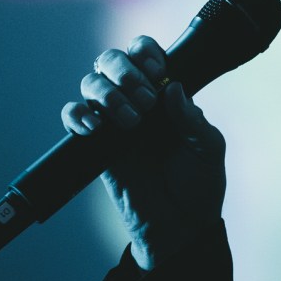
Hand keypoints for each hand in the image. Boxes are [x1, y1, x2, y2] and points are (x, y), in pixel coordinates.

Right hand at [61, 37, 226, 269]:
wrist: (179, 228)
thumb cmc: (198, 186)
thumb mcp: (208, 149)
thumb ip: (192, 119)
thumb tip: (172, 87)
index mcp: (165, 95)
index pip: (145, 54)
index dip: (146, 52)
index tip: (158, 71)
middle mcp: (136, 101)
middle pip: (112, 61)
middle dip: (125, 70)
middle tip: (146, 99)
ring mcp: (113, 122)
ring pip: (91, 83)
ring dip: (108, 93)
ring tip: (132, 121)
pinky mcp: (94, 147)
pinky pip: (72, 117)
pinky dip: (77, 115)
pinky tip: (95, 128)